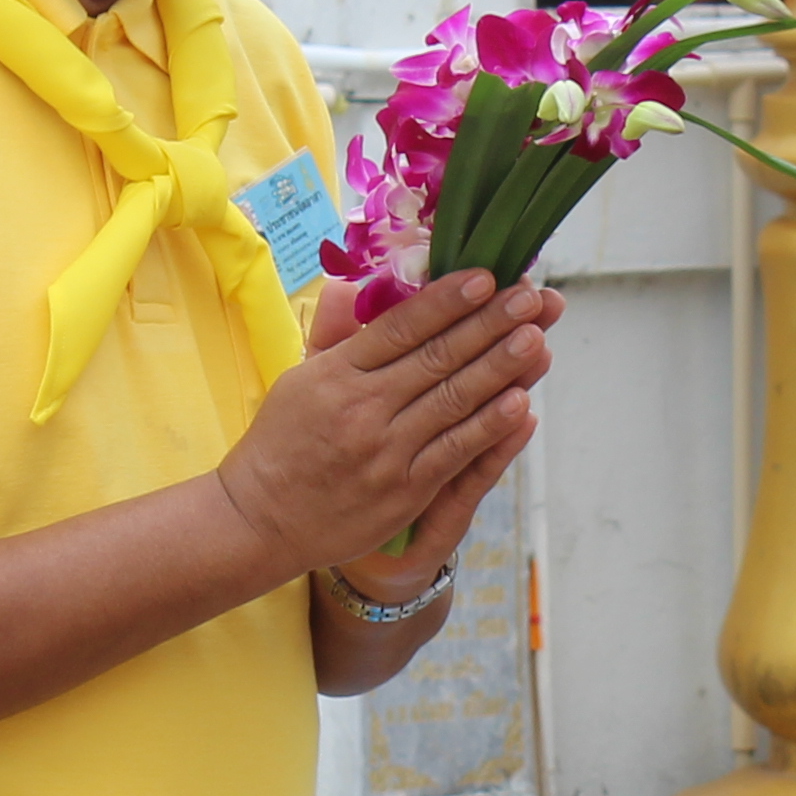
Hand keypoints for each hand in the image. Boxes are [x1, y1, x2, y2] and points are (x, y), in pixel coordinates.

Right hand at [221, 273, 556, 579]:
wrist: (260, 519)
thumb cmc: (281, 443)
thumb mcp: (297, 377)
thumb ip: (332, 332)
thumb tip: (348, 282)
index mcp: (336, 372)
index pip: (400, 326)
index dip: (447, 299)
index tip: (485, 276)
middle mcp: (363, 407)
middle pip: (437, 357)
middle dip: (489, 323)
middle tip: (528, 296)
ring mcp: (386, 450)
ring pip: (454, 400)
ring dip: (500, 367)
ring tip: (535, 338)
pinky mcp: (404, 490)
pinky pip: (456, 452)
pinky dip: (489, 427)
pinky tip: (520, 403)